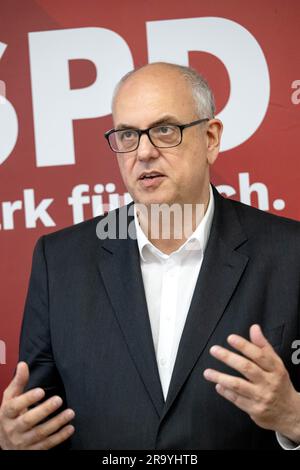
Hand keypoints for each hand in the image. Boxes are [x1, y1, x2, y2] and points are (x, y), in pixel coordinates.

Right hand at [0, 362, 74, 449]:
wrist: (4, 441)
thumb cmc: (10, 415)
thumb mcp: (10, 399)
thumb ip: (18, 382)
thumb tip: (23, 364)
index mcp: (6, 414)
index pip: (14, 407)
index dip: (27, 399)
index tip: (41, 391)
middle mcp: (13, 429)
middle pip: (28, 421)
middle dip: (44, 410)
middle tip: (59, 399)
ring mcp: (22, 442)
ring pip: (40, 433)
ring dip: (56, 423)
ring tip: (70, 413)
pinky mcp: (32, 451)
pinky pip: (46, 445)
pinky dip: (59, 437)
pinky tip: (70, 428)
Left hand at [203, 324, 299, 442]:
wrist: (291, 413)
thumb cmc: (279, 383)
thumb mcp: (276, 364)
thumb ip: (263, 346)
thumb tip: (254, 328)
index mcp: (276, 369)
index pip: (259, 355)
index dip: (244, 346)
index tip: (231, 338)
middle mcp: (269, 382)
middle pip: (247, 368)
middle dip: (228, 358)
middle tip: (214, 350)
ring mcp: (261, 397)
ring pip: (238, 385)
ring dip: (220, 377)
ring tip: (207, 372)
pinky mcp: (255, 410)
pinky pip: (237, 399)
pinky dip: (226, 392)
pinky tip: (218, 385)